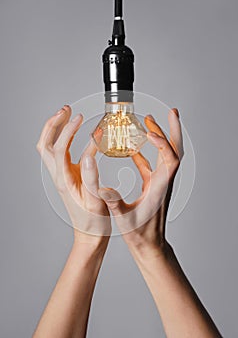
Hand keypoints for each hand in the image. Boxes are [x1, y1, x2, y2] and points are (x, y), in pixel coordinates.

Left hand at [36, 105, 110, 248]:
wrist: (90, 236)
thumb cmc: (94, 222)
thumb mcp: (96, 200)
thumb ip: (92, 177)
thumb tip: (90, 154)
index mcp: (64, 181)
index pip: (59, 149)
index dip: (67, 131)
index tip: (79, 118)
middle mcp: (59, 176)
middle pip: (45, 144)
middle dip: (53, 125)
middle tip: (66, 110)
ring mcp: (63, 175)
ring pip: (51, 148)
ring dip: (58, 130)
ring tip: (70, 116)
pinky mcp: (70, 176)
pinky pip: (65, 154)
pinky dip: (70, 141)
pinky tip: (83, 136)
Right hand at [98, 108, 182, 254]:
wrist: (149, 245)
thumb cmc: (140, 235)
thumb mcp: (124, 218)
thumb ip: (114, 203)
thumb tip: (103, 188)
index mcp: (159, 186)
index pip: (170, 159)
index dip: (163, 143)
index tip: (149, 132)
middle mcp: (163, 181)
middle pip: (174, 150)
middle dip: (173, 130)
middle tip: (169, 112)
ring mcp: (159, 181)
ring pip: (164, 154)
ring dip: (160, 137)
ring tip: (149, 122)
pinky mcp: (153, 185)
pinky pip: (151, 164)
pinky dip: (145, 152)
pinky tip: (134, 149)